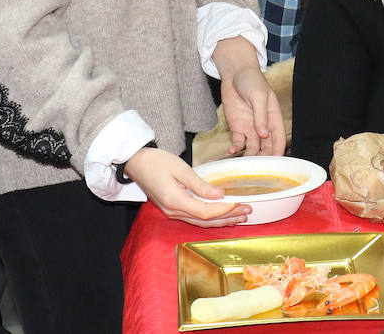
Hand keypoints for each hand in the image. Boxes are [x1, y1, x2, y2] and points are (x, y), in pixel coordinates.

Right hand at [123, 147, 250, 225]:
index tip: (240, 203)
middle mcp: (174, 212)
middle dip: (228, 217)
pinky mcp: (172, 209)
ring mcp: (172, 212)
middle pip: (206, 221)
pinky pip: (194, 218)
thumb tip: (219, 195)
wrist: (136, 162)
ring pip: (200, 222)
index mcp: (176, 202)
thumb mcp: (181, 169)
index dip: (225, 210)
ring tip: (239, 216)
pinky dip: (210, 218)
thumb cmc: (157, 161)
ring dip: (221, 220)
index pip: (206, 212)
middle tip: (248, 211)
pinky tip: (221, 215)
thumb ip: (200, 185)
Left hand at [211, 35, 286, 156]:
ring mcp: (250, 128)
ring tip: (245, 163)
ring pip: (253, 148)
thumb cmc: (251, 81)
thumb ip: (261, 115)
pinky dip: (236, 148)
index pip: (279, 138)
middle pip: (267, 147)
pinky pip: (238, 142)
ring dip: (250, 156)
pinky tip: (232, 151)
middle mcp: (263, 125)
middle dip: (264, 158)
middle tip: (259, 169)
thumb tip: (264, 134)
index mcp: (273, 117)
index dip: (279, 151)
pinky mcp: (238, 127)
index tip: (277, 164)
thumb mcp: (258, 96)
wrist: (234, 74)